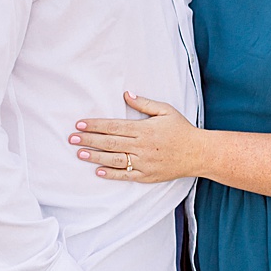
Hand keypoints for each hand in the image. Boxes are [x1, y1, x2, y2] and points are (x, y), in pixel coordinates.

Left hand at [68, 91, 199, 183]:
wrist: (199, 153)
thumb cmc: (181, 130)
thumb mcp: (165, 110)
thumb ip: (144, 103)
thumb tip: (126, 94)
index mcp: (144, 129)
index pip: (114, 126)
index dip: (95, 125)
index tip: (80, 124)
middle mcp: (142, 146)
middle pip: (110, 142)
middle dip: (89, 140)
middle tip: (71, 138)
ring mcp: (145, 163)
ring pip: (115, 159)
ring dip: (95, 156)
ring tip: (79, 153)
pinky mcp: (148, 176)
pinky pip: (127, 175)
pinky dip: (112, 174)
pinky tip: (98, 171)